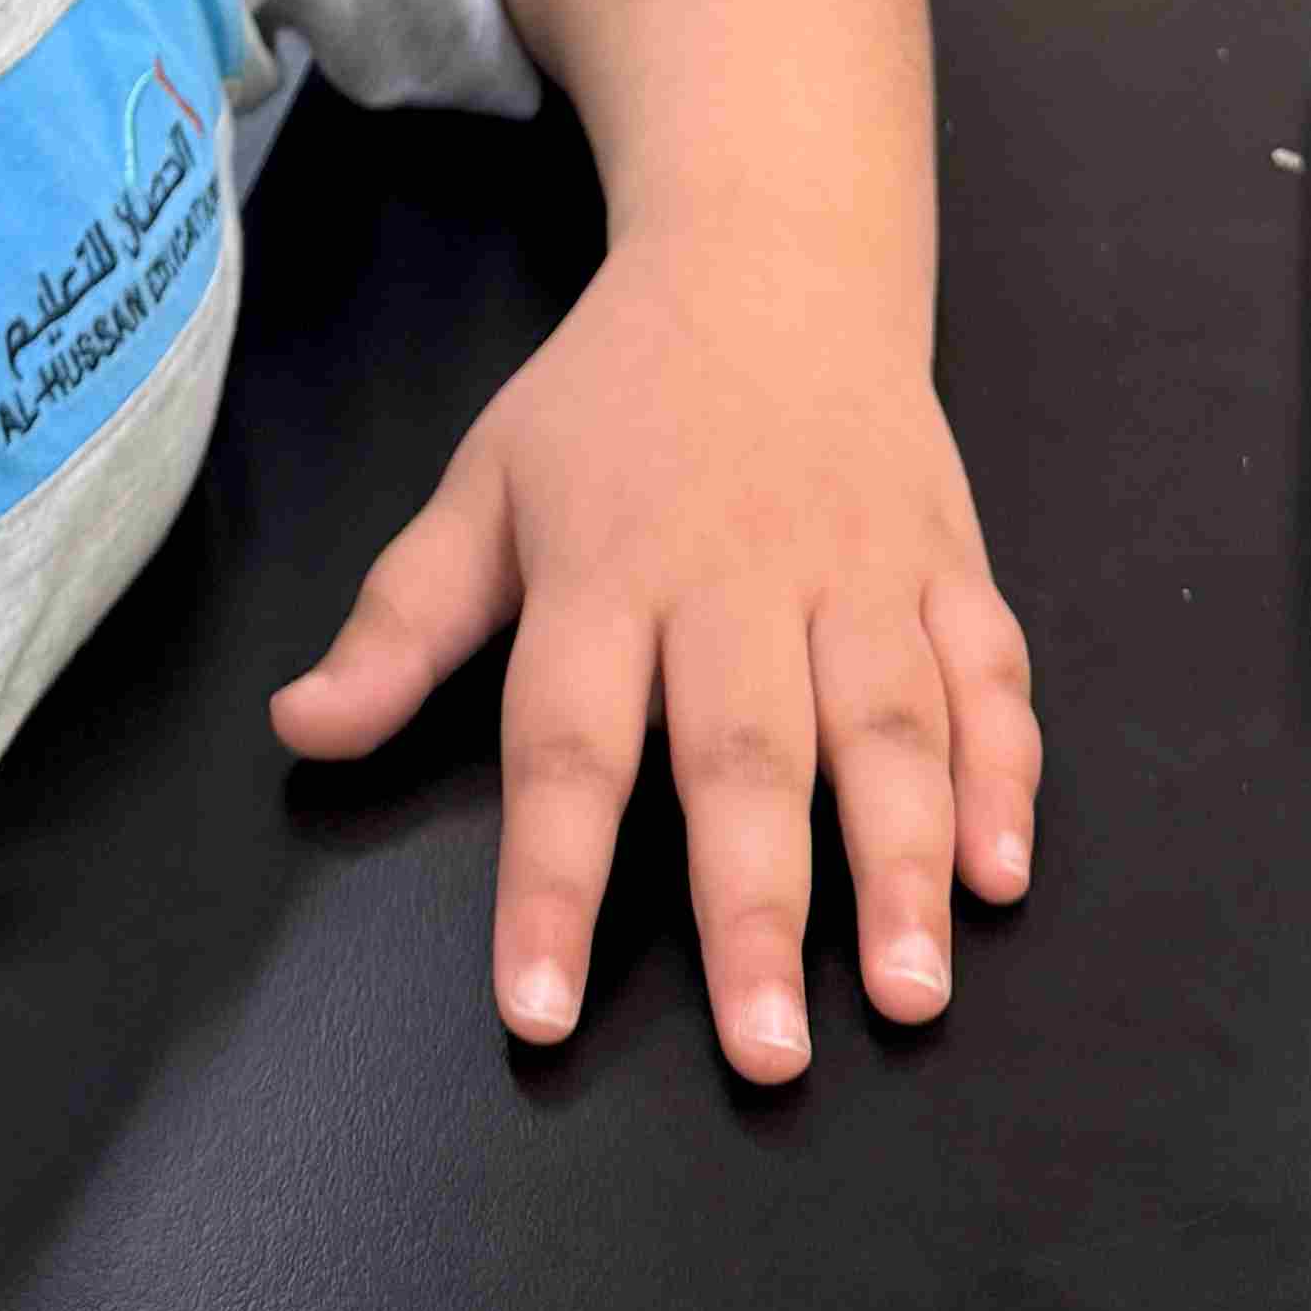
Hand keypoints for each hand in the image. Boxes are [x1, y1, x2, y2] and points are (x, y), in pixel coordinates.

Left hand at [267, 230, 1037, 1086]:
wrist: (774, 256)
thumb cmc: (613, 399)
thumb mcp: (487, 485)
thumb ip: (402, 621)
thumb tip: (303, 728)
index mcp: (608, 568)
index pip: (568, 741)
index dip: (547, 880)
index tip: (537, 1010)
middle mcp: (739, 574)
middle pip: (746, 751)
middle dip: (757, 908)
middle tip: (769, 1054)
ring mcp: (860, 564)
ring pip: (889, 722)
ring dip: (905, 860)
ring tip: (911, 992)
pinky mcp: (952, 556)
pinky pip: (989, 670)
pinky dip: (1007, 770)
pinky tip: (1002, 875)